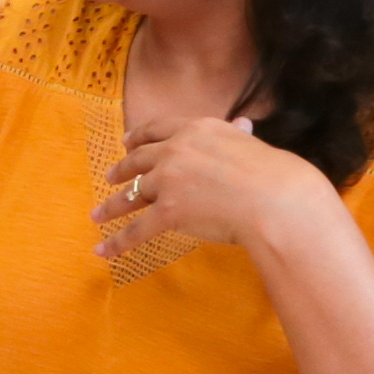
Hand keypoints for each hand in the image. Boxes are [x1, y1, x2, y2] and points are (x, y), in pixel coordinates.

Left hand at [95, 116, 330, 269]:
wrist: (276, 199)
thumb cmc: (272, 174)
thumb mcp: (249, 143)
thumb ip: (236, 136)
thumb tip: (242, 123)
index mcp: (196, 128)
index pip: (157, 129)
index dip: (138, 137)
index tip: (126, 142)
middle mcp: (176, 149)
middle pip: (138, 160)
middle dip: (121, 169)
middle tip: (109, 176)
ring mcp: (169, 180)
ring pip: (131, 194)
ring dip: (111, 206)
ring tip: (97, 215)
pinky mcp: (168, 211)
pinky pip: (136, 230)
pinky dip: (117, 242)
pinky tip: (102, 250)